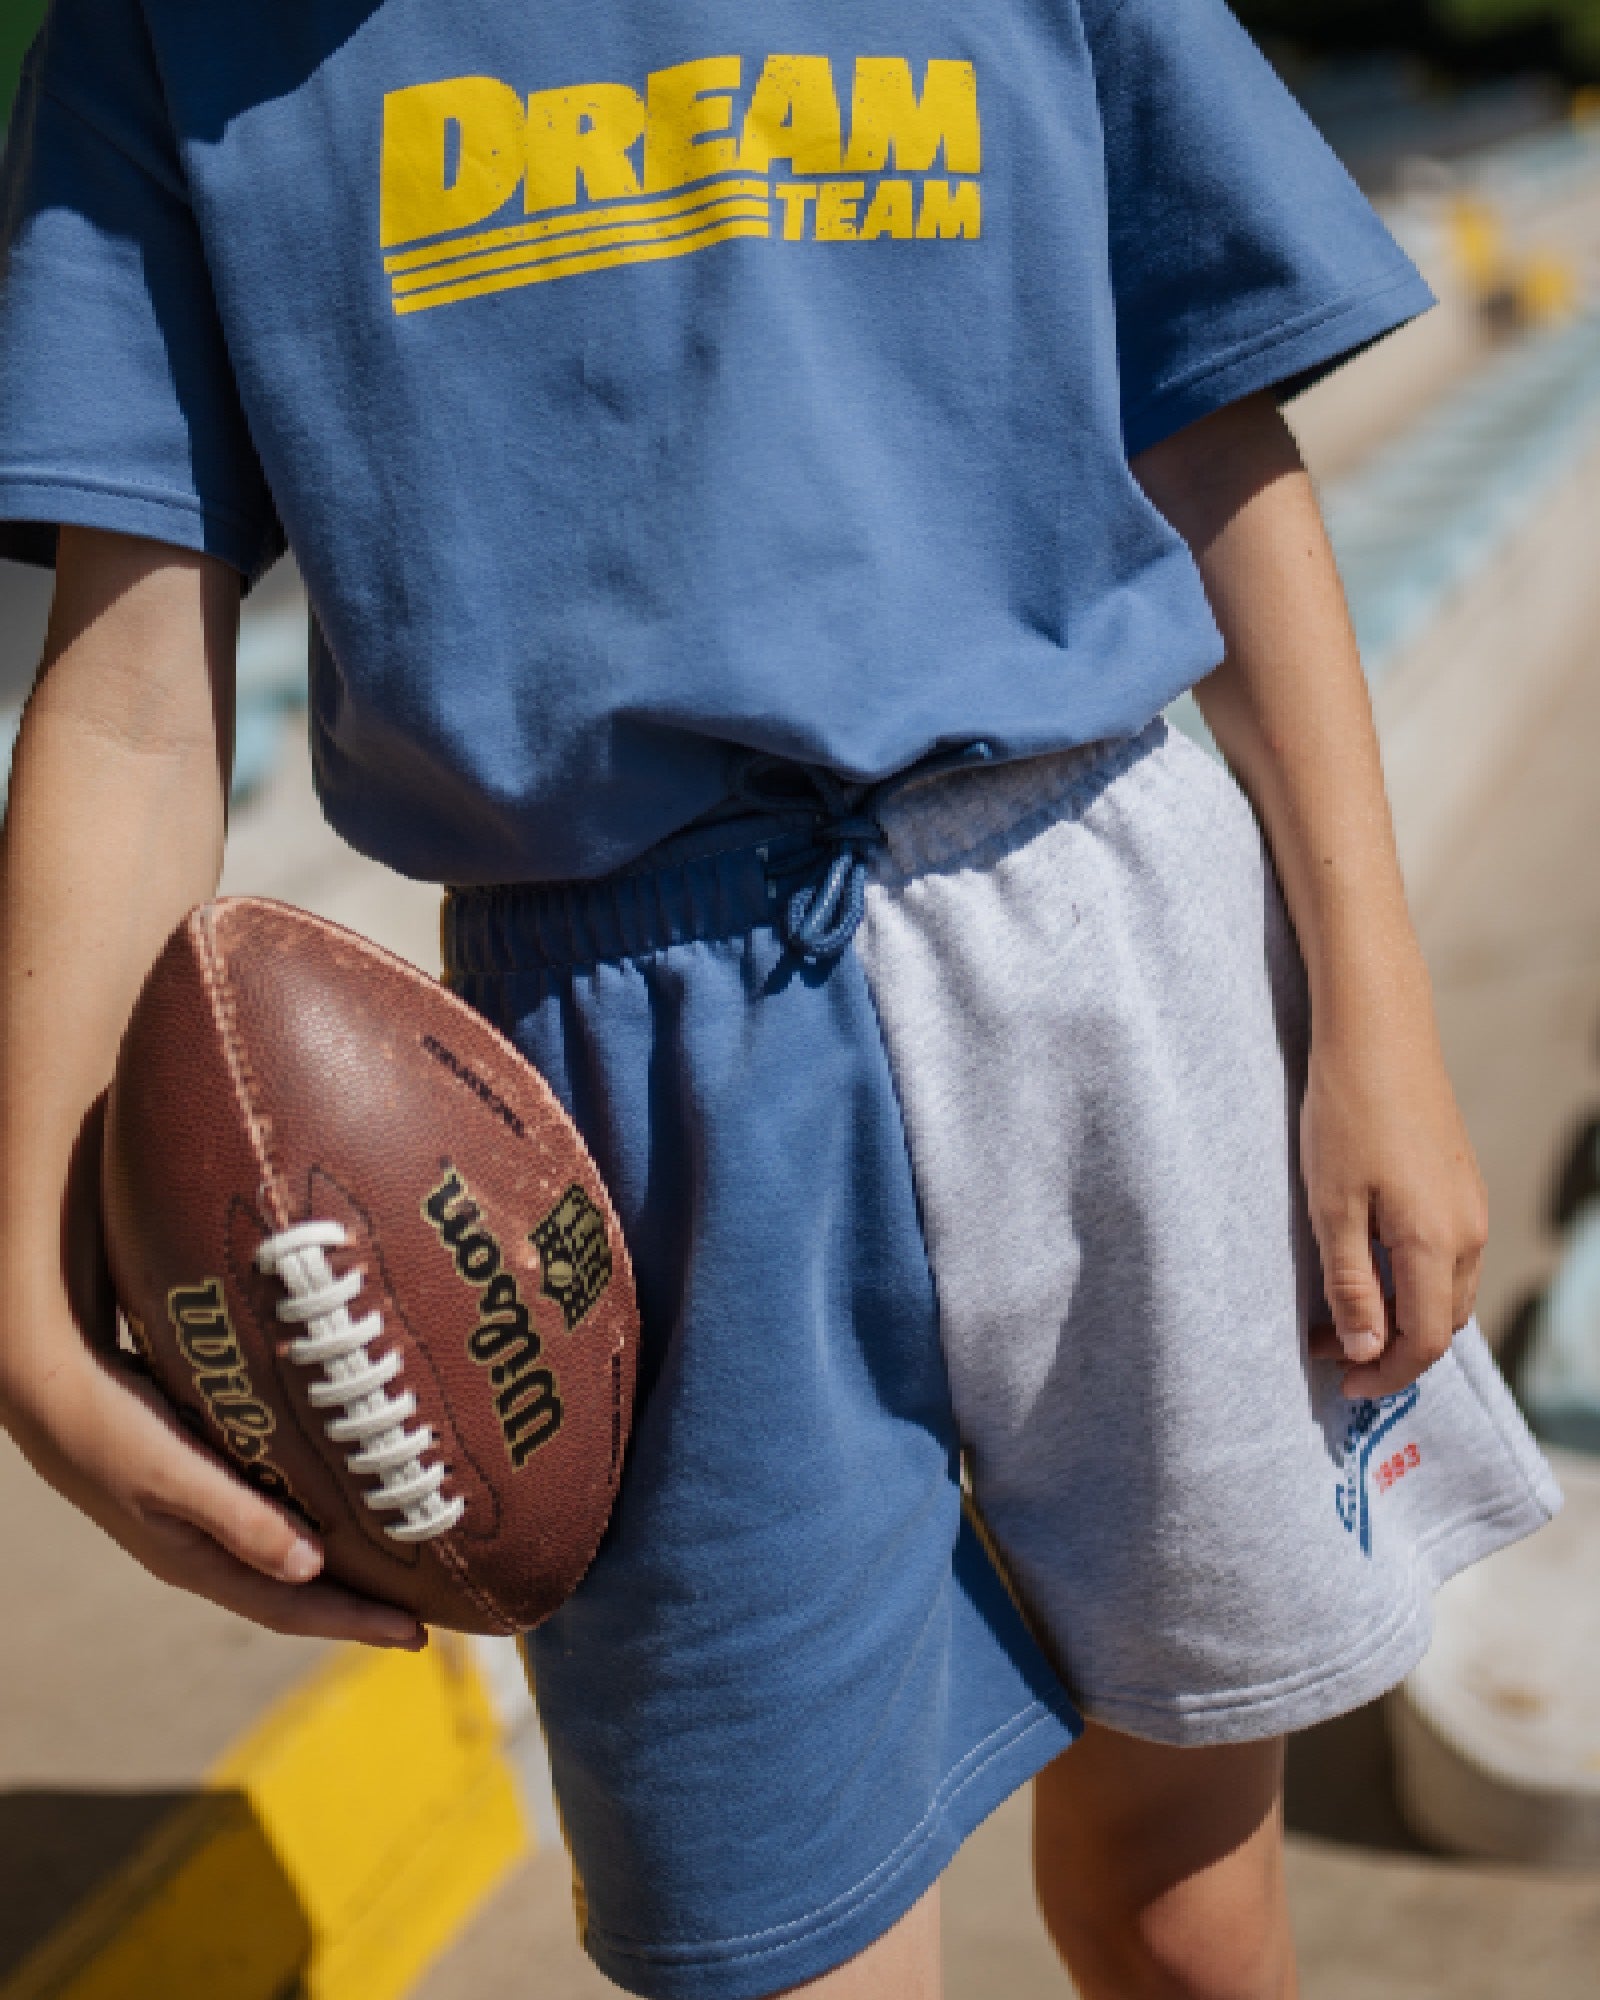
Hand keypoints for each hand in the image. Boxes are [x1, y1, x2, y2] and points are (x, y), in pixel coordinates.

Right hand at [0, 1302, 426, 1649]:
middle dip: (355, 1611)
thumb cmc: (110, 1427)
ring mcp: (198, 1524)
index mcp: (197, 1562)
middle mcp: (202, 1552)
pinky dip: (311, 1531)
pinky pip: (270, 1523)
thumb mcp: (175, 1473)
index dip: (356, 1623)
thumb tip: (312, 1568)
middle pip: (293, 1596)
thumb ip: (241, 1518)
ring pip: (282, 1562)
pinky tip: (338, 1515)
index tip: (419, 1635)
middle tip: (420, 1621)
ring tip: (392, 1576)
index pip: (292, 1608)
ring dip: (336, 1576)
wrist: (49, 1389)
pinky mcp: (201, 1488)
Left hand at [1301, 1003, 1487, 1400]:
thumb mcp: (1330, 1205)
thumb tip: (1368, 1348)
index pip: (1422, 1341)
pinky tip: (1366, 1265)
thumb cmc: (1346, 1113)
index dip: (1383, 1373)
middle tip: (1328, 1347)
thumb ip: (1350, 1282)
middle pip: (1440, 1323)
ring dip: (1400, 1314)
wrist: (1378, 1032)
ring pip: (1446, 1290)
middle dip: (1389, 1348)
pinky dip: (1412, 1280)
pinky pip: (1448, 1256)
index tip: (1339, 1381)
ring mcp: (1470, 1205)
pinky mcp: (1460, 1183)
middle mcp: (1468, 1231)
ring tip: (1340, 1311)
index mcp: (1437, 1243)